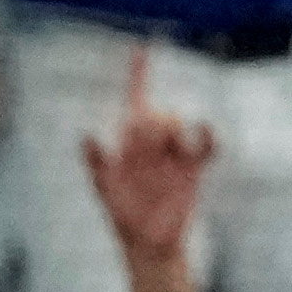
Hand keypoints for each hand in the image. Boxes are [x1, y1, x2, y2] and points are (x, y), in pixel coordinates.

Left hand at [82, 42, 212, 269]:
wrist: (149, 242)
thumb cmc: (124, 217)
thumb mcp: (106, 191)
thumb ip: (97, 164)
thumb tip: (86, 135)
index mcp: (128, 144)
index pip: (133, 104)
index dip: (138, 76)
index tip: (141, 49)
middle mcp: (151, 144)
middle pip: (157, 112)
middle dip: (152, 120)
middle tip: (148, 143)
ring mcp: (174, 153)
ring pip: (178, 122)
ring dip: (171, 130)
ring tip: (165, 151)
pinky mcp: (194, 166)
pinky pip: (206, 144)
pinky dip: (205, 138)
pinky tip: (198, 140)